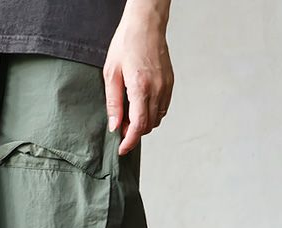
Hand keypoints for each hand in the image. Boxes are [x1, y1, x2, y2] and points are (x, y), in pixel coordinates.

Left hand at [103, 0, 173, 155]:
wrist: (146, 24)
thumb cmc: (126, 44)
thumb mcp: (111, 73)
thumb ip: (113, 103)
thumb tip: (114, 126)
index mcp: (140, 87)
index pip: (138, 125)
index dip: (129, 141)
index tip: (122, 149)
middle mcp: (156, 89)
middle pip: (148, 126)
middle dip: (134, 133)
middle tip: (120, 127)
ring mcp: (166, 87)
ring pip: (157, 119)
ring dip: (143, 124)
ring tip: (130, 117)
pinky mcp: (170, 83)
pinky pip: (163, 108)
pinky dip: (152, 114)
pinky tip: (141, 107)